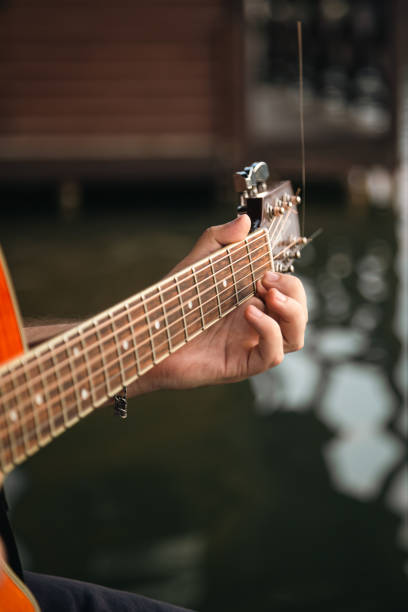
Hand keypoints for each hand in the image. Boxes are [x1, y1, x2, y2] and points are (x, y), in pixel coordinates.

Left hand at [130, 215, 307, 394]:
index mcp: (251, 300)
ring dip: (292, 314)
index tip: (265, 271)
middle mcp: (256, 323)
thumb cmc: (171, 301)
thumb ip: (219, 239)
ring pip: (295, 337)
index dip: (287, 281)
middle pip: (299, 314)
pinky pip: (272, 355)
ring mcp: (250, 344)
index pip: (289, 292)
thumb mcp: (197, 263)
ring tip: (269, 296)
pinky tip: (250, 314)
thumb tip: (245, 220)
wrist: (147, 334)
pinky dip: (270, 332)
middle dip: (295, 294)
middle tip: (268, 282)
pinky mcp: (241, 364)